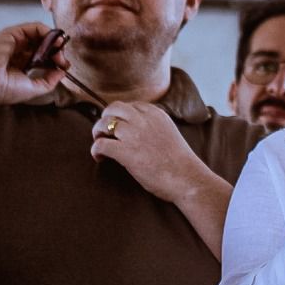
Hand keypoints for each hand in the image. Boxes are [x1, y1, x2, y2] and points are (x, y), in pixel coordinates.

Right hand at [0, 23, 66, 147]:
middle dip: (57, 50)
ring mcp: (13, 41)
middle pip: (43, 44)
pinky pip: (34, 27)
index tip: (63, 66)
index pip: (42, 55)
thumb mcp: (34, 88)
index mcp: (20, 63)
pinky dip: (48, 32)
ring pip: (40, 35)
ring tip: (59, 53)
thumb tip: (63, 71)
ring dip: (54, 42)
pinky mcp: (11, 33)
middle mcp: (16, 50)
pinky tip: (54, 42)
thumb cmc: (3, 90)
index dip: (55, 58)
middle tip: (63, 60)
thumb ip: (50, 80)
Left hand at [90, 101, 210, 202]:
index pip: (131, 105)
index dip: (121, 115)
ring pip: (104, 123)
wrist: (188, 178)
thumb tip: (137, 132)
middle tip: (104, 132)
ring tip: (101, 144)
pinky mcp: (125, 152)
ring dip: (98, 133)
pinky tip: (100, 158)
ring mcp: (133, 134)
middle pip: (113, 108)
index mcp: (156, 114)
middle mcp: (143, 119)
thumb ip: (155, 126)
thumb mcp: (170, 133)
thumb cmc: (181, 162)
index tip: (120, 127)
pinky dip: (96, 151)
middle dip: (105, 118)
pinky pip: (100, 144)